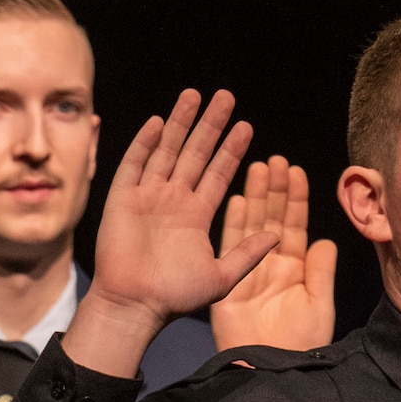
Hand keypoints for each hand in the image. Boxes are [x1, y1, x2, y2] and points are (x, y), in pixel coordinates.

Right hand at [65, 89, 275, 377]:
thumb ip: (248, 253)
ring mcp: (146, 198)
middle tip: (226, 97)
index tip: (246, 125)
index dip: (232, 150)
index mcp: (195, 216)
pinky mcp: (122, 201)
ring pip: (166, 152)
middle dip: (210, 125)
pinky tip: (158, 122)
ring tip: (195, 95)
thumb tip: (278, 234)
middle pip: (195, 153)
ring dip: (179, 123)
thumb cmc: (174, 297)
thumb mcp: (223, 276)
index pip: (218, 173)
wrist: (135, 306)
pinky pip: (134, 166)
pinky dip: (144, 143)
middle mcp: (172, 202)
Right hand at [210, 155, 336, 351]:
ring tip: (256, 167)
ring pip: (251, 227)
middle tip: (274, 159)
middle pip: (272, 219)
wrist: (271, 368)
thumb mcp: (319, 305)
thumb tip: (326, 240)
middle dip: (274, 189)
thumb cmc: (299, 342)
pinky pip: (231, 248)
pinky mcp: (229, 282)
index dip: (296, 198)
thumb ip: (321, 272)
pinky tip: (238, 200)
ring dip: (255, 197)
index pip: (295, 225)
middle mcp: (270, 265)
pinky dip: (234, 225)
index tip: (296, 170)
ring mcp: (248, 271)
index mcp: (294, 269)